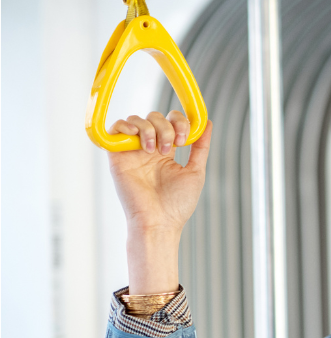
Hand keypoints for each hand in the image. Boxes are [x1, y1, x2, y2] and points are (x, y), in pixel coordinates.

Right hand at [107, 112, 210, 292]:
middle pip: (154, 117)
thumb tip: (208, 123)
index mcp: (165, 152)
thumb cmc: (177, 204)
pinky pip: (114, 129)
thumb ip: (201, 147)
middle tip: (172, 147)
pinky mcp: (117, 156)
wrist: (159, 221)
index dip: (179, 121)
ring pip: (137, 119)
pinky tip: (139, 140)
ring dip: (150, 128)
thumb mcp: (195, 171)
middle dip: (167, 127)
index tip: (185, 137)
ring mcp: (132, 151)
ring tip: (155, 149)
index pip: (170, 121)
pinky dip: (126, 126)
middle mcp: (147, 149)